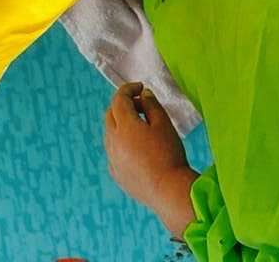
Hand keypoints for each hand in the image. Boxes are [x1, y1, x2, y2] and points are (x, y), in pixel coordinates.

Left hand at [103, 83, 197, 237]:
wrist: (168, 191)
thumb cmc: (168, 154)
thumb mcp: (164, 124)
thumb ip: (151, 105)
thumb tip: (143, 95)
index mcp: (124, 126)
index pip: (119, 99)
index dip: (128, 89)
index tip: (140, 87)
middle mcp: (112, 141)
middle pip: (110, 114)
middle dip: (122, 105)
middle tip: (141, 105)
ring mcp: (112, 158)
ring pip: (110, 133)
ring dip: (120, 124)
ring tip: (141, 126)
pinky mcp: (115, 173)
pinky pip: (113, 151)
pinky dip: (121, 142)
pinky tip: (137, 148)